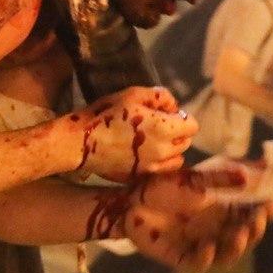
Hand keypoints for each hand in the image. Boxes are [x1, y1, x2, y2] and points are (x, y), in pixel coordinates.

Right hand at [73, 87, 196, 180]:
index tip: (166, 114)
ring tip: (153, 142)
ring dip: (171, 150)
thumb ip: (159, 96)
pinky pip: (161, 171)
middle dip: (177, 133)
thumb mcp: (131, 94)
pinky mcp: (140, 177)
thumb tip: (173, 105)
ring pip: (177, 159)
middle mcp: (163, 151)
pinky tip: (144, 154)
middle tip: (157, 126)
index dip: (181, 117)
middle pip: (185, 143)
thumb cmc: (105, 114)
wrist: (79, 143)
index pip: (192, 126)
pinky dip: (159, 163)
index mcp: (164, 129)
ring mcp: (152, 168)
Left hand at [122, 169, 272, 269]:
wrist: (128, 200)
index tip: (271, 204)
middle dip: (255, 230)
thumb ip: (219, 178)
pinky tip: (208, 246)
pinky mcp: (181, 257)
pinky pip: (198, 262)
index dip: (264, 212)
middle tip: (257, 221)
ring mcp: (201, 245)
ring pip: (227, 254)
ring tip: (240, 234)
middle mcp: (217, 231)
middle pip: (245, 237)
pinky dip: (205, 257)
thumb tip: (248, 174)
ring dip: (236, 246)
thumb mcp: (193, 180)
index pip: (252, 216)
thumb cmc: (162, 187)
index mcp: (223, 212)